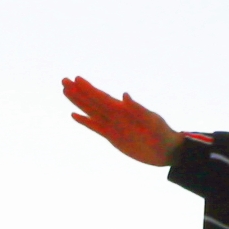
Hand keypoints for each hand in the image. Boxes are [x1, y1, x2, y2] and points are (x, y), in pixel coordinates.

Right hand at [63, 75, 180, 167]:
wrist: (165, 150)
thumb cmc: (161, 133)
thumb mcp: (151, 121)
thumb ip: (137, 108)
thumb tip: (124, 95)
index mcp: (123, 110)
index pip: (102, 97)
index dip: (89, 89)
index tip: (77, 79)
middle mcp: (115, 115)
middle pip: (92, 101)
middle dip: (78, 91)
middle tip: (63, 80)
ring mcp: (112, 125)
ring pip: (91, 111)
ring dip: (78, 102)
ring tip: (65, 91)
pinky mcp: (112, 137)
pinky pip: (95, 127)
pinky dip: (85, 121)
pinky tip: (74, 116)